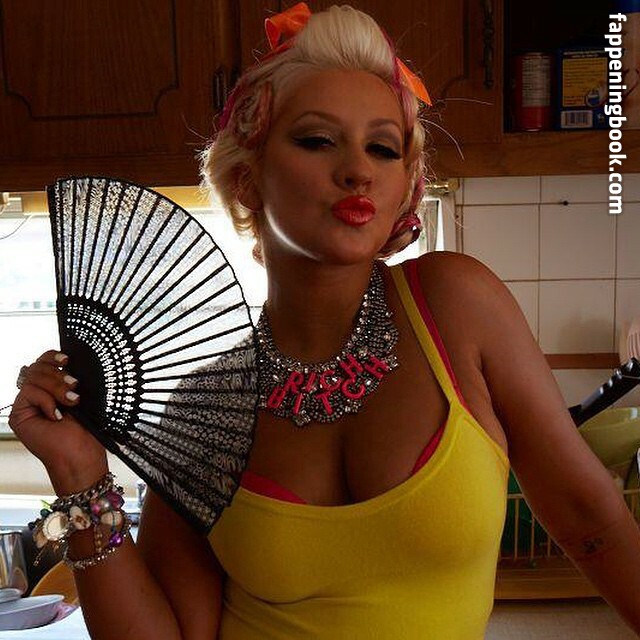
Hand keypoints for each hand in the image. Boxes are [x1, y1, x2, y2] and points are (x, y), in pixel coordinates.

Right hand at [8, 350, 107, 494]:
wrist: (80, 454)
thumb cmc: (87, 429)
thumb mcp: (82, 396)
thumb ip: (70, 378)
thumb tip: (67, 359)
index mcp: (53, 387)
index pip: (44, 361)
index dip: (52, 356)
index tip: (67, 359)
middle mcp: (38, 394)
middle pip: (37, 367)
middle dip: (58, 375)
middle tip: (75, 387)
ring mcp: (28, 404)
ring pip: (33, 377)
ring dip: (56, 388)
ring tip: (72, 402)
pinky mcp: (19, 414)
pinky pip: (29, 392)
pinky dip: (46, 401)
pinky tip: (56, 415)